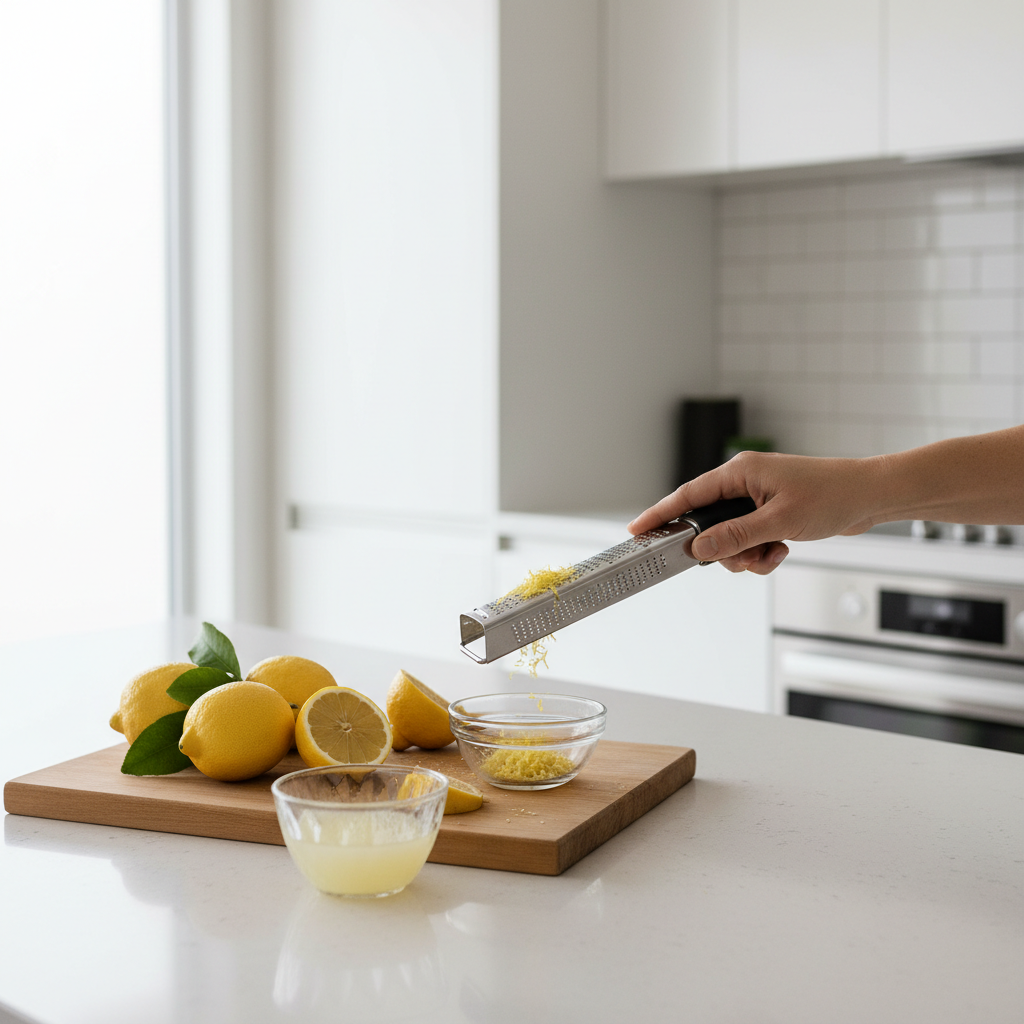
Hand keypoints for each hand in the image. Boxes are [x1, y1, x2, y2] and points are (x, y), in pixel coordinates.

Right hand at [628, 451, 880, 574]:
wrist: (870, 497)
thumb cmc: (832, 495)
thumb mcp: (779, 521)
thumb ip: (736, 536)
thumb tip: (700, 548)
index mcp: (740, 473)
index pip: (688, 495)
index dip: (661, 514)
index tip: (638, 530)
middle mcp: (743, 484)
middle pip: (709, 525)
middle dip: (724, 549)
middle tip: (744, 557)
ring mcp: (756, 500)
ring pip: (729, 539)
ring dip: (747, 555)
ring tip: (773, 552)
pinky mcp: (769, 514)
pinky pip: (749, 542)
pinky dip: (762, 553)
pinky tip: (782, 550)